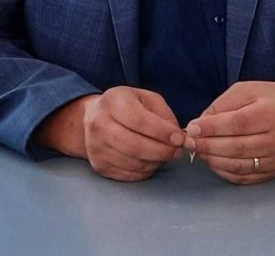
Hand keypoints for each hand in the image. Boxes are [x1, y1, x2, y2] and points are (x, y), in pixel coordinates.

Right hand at [35, 87, 184, 181]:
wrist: (95, 117)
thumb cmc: (126, 106)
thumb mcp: (146, 99)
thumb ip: (164, 115)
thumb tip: (178, 138)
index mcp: (112, 102)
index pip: (139, 120)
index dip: (162, 132)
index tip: (179, 138)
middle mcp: (100, 124)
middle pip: (135, 146)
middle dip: (162, 151)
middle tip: (177, 151)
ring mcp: (97, 147)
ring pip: (133, 163)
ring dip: (156, 162)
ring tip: (165, 155)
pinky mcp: (99, 165)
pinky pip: (129, 174)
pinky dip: (146, 170)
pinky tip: (151, 161)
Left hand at [183, 82, 274, 184]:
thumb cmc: (272, 99)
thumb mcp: (248, 90)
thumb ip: (223, 104)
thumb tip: (199, 124)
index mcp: (273, 113)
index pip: (238, 124)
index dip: (212, 128)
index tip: (192, 128)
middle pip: (237, 147)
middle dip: (208, 146)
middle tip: (189, 143)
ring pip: (240, 165)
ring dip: (214, 160)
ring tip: (198, 151)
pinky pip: (246, 177)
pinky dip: (225, 172)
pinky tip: (213, 162)